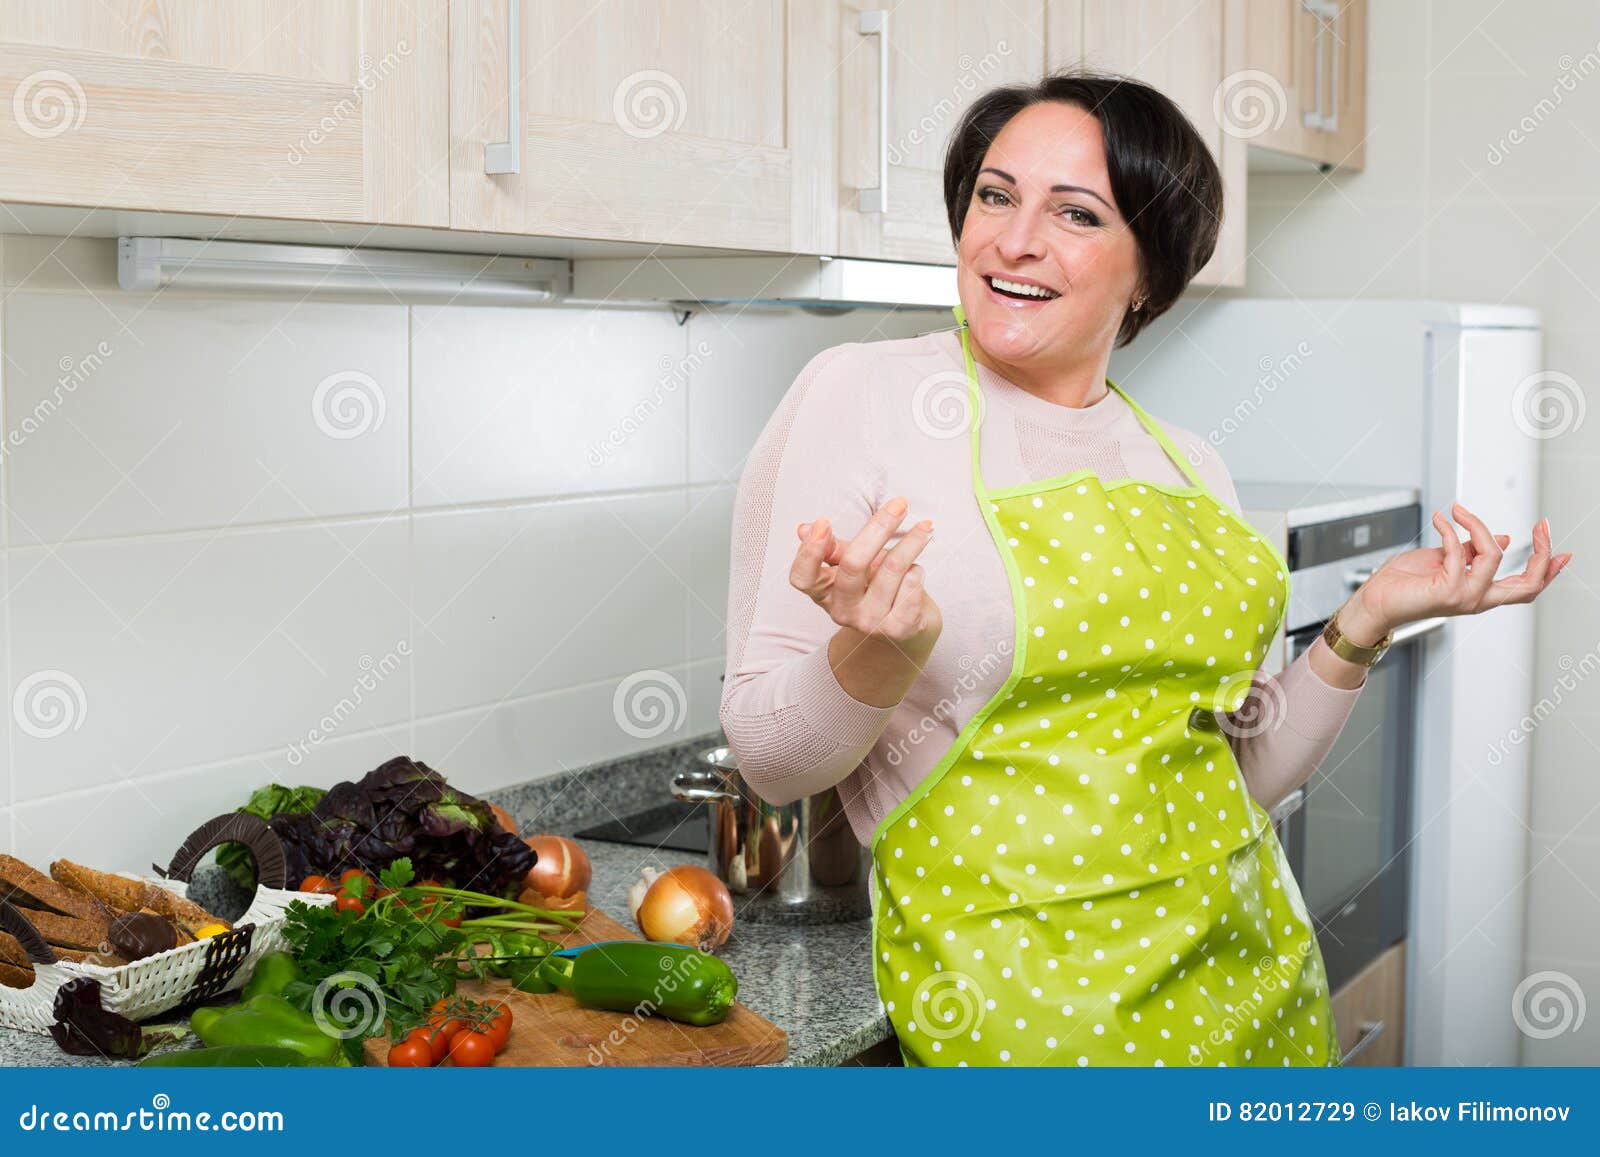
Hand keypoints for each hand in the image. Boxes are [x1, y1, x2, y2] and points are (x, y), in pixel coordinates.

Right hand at [788, 495, 941, 651]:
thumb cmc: (874, 584)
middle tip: (900, 504)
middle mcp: (842, 611)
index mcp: (824, 592)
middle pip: (853, 565)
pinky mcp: (897, 630)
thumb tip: (805, 529)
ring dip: (912, 544)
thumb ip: (832, 547)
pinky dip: (918, 572)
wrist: (905, 623)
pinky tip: (917, 571)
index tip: (824, 522)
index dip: (809, 552)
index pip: (803, 578)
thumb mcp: (850, 564)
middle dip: (879, 528)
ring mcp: (869, 623)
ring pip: (892, 569)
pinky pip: (912, 587)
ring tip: (924, 530)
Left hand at [1341, 502, 1572, 644]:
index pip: (1526, 587)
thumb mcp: (1446, 560)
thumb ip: (1474, 551)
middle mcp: (1478, 598)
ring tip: (1459, 512)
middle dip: (1541, 552)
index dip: (1549, 570)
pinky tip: (1441, 519)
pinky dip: (1450, 529)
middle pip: (1528, 584)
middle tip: (1541, 526)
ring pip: (1494, 556)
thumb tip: (1502, 538)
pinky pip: (1458, 552)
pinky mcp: (1447, 591)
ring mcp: (1464, 597)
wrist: (1375, 600)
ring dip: (1477, 525)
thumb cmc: (1405, 582)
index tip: (1563, 550)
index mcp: (1482, 592)